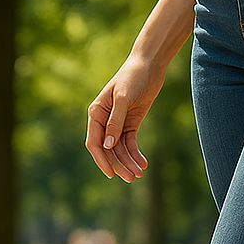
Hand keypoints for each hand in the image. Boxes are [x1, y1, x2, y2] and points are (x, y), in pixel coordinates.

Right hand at [86, 55, 165, 181]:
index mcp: (96, 113)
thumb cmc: (132, 77)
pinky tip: (144, 163)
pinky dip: (136, 154)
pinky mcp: (130, 123)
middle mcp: (104, 120)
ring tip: (140, 173)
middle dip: (119, 164)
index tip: (111, 175)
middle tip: (132, 178)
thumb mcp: (123, 98)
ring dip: (129, 162)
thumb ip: (115, 122)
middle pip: (108, 150)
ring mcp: (117, 123)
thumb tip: (108, 145)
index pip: (94, 143)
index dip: (101, 160)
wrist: (149, 65)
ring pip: (120, 149)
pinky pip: (131, 143)